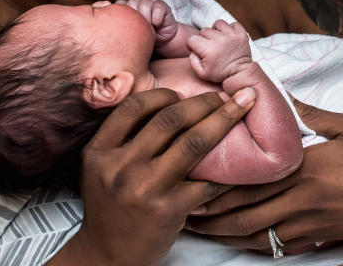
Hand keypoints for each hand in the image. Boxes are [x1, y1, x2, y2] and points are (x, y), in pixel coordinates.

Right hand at [56, 87, 256, 265]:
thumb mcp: (101, 167)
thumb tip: (167, 102)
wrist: (108, 256)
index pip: (135, 107)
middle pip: (170, 119)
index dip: (163, 94)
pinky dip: (226, 169)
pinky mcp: (170, 209)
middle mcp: (121, 167)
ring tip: (238, 109)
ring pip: (193, 142)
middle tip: (219, 97)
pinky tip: (241, 160)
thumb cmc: (110, 206)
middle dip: (202, 102)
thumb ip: (124, 137)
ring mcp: (146, 188)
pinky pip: (207, 181)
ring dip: (222, 120)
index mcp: (101, 151)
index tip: (181, 93)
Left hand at [121, 0, 177, 44]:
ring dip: (147, 20)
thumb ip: (117, 26)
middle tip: (140, 30)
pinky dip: (157, 19)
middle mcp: (137, 3)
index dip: (123, 15)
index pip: (119, 4)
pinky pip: (157, 9)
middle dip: (135, 19)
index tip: (128, 28)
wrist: (163, 42)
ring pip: (144, 5)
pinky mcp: (162, 5)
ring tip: (149, 29)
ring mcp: (150, 2)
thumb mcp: (128, 35)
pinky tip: (157, 25)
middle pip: (131, 3)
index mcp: (127, 8)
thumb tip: (101, 15)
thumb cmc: (143, 39)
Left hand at [184, 99, 342, 252]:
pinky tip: (236, 241)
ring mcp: (312, 223)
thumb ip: (309, 113)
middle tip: (178, 205)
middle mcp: (304, 199)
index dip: (218, 181)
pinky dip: (252, 245)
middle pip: (245, 212)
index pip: (252, 178)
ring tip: (196, 227)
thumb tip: (278, 95)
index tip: (190, 173)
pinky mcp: (320, 237)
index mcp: (306, 168)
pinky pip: (278, 246)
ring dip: (223, 233)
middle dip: (208, 212)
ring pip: (257, 234)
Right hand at [187, 20, 251, 82]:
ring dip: (217, 30)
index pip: (191, 39)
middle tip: (210, 47)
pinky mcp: (241, 34)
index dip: (192, 45)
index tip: (198, 50)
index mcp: (208, 49)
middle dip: (205, 39)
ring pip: (218, 24)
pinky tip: (229, 37)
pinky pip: (233, 24)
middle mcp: (219, 39)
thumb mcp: (201, 73)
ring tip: (219, 39)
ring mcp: (232, 35)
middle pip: (204, 30)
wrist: (240, 73)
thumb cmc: (220, 73)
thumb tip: (192, 49)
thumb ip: (192, 60)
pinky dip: (230, 29)